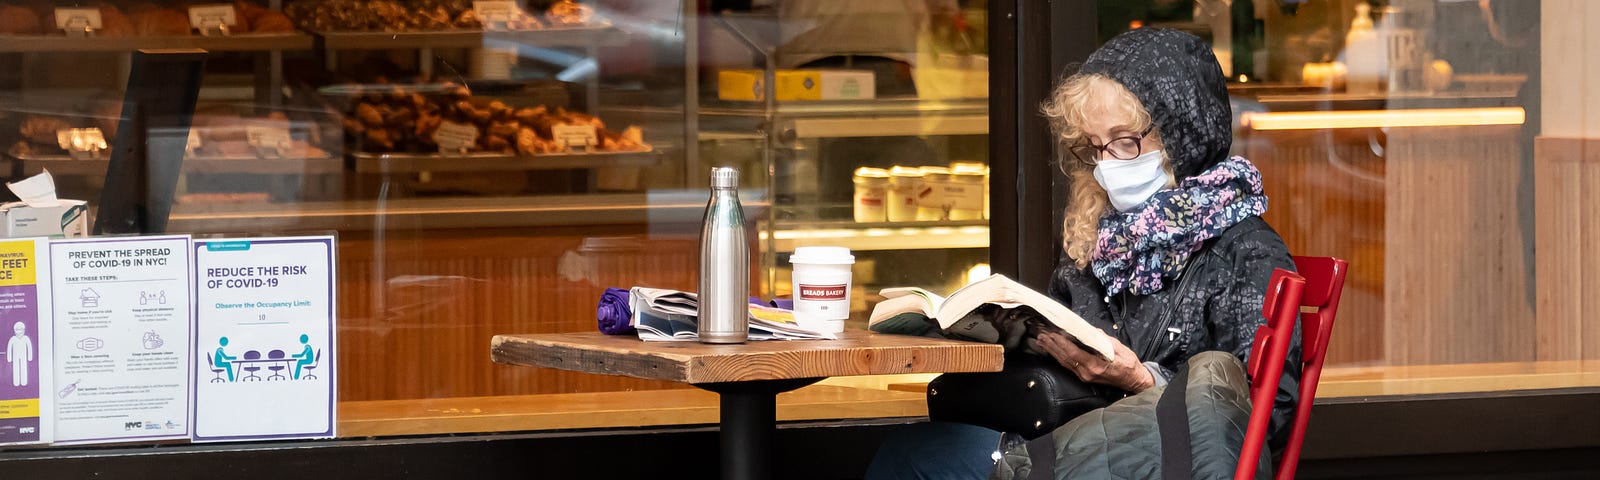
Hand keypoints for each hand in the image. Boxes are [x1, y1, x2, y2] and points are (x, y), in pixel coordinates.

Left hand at [1035, 332, 1156, 393]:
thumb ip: (1102, 339)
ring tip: (1041, 341)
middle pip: (1065, 357)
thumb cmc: (1128, 364)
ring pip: (1064, 362)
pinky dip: (1058, 356)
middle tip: (1041, 334)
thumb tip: (1088, 330)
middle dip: (1052, 345)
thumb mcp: (1118, 347)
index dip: (1061, 343)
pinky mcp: (1084, 376)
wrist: (1134, 380)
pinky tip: (1052, 351)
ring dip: (1052, 350)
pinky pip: (1068, 365)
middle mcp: (1087, 372)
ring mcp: (1084, 376)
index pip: (1073, 353)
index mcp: (1095, 365)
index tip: (1052, 333)